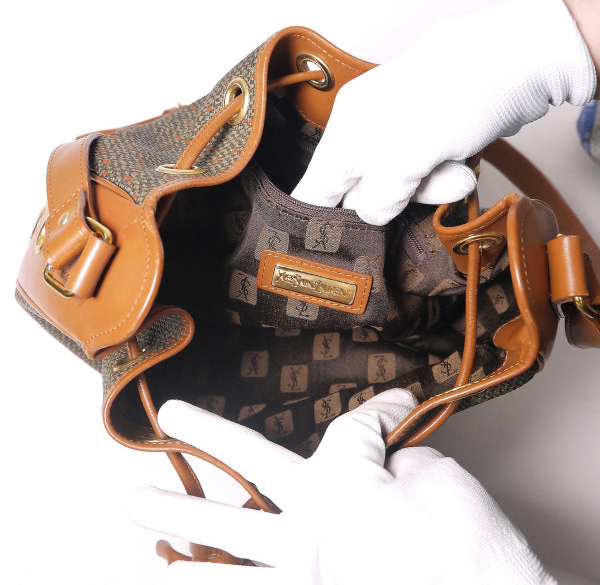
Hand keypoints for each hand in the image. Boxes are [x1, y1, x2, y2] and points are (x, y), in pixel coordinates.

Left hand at [130, 390, 554, 583]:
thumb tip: (386, 463)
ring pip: (222, 553)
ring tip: (139, 523)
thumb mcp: (439, 480)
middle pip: (245, 468)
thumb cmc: (470, 549)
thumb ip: (396, 462)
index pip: (353, 426)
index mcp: (342, 484)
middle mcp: (308, 526)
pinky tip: (180, 582)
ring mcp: (301, 576)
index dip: (380, 409)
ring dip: (177, 534)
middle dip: (204, 438)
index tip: (396, 404)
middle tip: (168, 419)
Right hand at [291, 0, 595, 224]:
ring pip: (397, 186)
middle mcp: (363, 131)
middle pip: (360, 193)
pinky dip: (443, 174)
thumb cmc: (454, 98)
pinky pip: (423, 172)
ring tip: (453, 172)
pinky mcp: (425, 135)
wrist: (518, 58)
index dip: (323, 224)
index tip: (343, 249)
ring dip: (427, 189)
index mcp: (345, 132)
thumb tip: (370, 215)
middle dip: (394, 202)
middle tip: (419, 193)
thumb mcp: (405, 158)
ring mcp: (396, 133)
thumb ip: (378, 197)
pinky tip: (460, 161)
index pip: (315, 190)